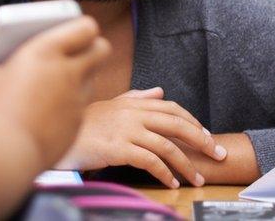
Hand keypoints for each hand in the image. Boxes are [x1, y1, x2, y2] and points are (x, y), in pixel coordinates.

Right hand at [0, 17, 109, 168]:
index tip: (74, 29)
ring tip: (61, 80)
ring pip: (94, 78)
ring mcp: (76, 100)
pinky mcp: (77, 124)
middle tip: (75, 52)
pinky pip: (82, 106)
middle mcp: (69, 72)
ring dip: (84, 75)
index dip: (83, 26)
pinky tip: (53, 109)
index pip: (86, 27)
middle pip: (101, 49)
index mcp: (47, 51)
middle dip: (93, 47)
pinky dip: (73, 104)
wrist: (4, 157)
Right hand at [56, 88, 226, 187]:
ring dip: (187, 164)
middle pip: (177, 124)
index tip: (207, 136)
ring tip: (198, 178)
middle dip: (202, 140)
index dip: (193, 122)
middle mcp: (132, 113)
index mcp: (133, 103)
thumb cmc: (83, 124)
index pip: (172, 108)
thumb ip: (136, 97)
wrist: (57, 136)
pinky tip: (172, 182)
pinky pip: (150, 161)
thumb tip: (159, 91)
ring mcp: (126, 130)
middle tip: (217, 155)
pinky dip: (165, 173)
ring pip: (167, 146)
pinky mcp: (118, 148)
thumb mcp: (110, 105)